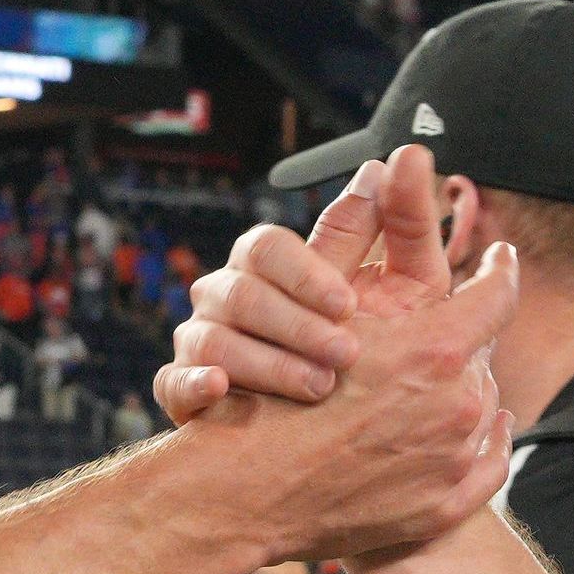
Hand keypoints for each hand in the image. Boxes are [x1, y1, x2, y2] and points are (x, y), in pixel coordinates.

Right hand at [154, 148, 516, 565]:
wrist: (245, 496)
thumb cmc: (269, 395)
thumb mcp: (317, 303)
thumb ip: (357, 232)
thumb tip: (386, 166)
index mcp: (438, 348)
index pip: (496, 291)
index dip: (498, 267)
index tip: (500, 257)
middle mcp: (461, 403)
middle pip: (483, 355)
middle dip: (461, 342)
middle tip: (436, 338)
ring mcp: (457, 459)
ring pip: (485, 409)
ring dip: (463, 394)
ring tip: (431, 390)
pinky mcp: (447, 505)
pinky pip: (489, 465)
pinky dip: (476, 447)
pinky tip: (449, 437)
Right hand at [158, 147, 449, 421]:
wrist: (340, 414)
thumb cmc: (367, 338)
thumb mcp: (396, 282)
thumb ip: (397, 222)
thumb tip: (401, 159)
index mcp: (266, 262)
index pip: (267, 248)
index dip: (305, 274)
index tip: (348, 303)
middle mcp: (224, 293)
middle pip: (241, 294)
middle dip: (297, 326)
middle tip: (346, 354)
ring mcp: (199, 340)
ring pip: (211, 340)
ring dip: (267, 363)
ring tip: (316, 387)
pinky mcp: (184, 390)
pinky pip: (172, 383)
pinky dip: (193, 383)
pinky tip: (220, 387)